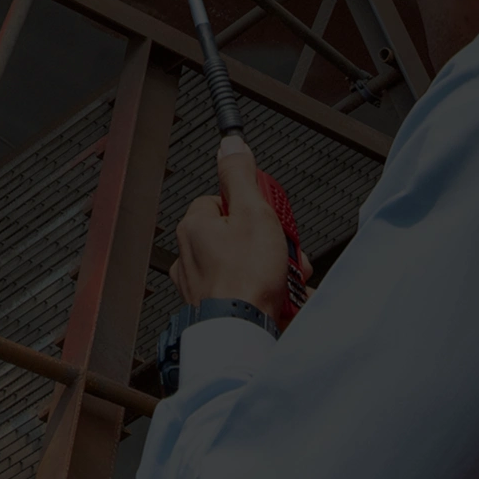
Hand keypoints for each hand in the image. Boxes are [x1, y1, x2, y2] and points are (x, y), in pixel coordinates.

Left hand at [168, 138, 290, 321]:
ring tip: (288, 279)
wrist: (241, 332)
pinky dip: (264, 292)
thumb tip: (232, 146)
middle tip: (286, 252)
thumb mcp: (253, 213)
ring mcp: (200, 283)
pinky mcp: (214, 305)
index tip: (270, 216)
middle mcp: (190, 254)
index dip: (252, 207)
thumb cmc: (245, 280)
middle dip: (269, 242)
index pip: (224, 200)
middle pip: (238, 233)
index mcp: (194, 227)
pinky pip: (245, 290)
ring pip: (245, 263)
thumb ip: (242, 176)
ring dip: (273, 268)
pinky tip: (281, 298)